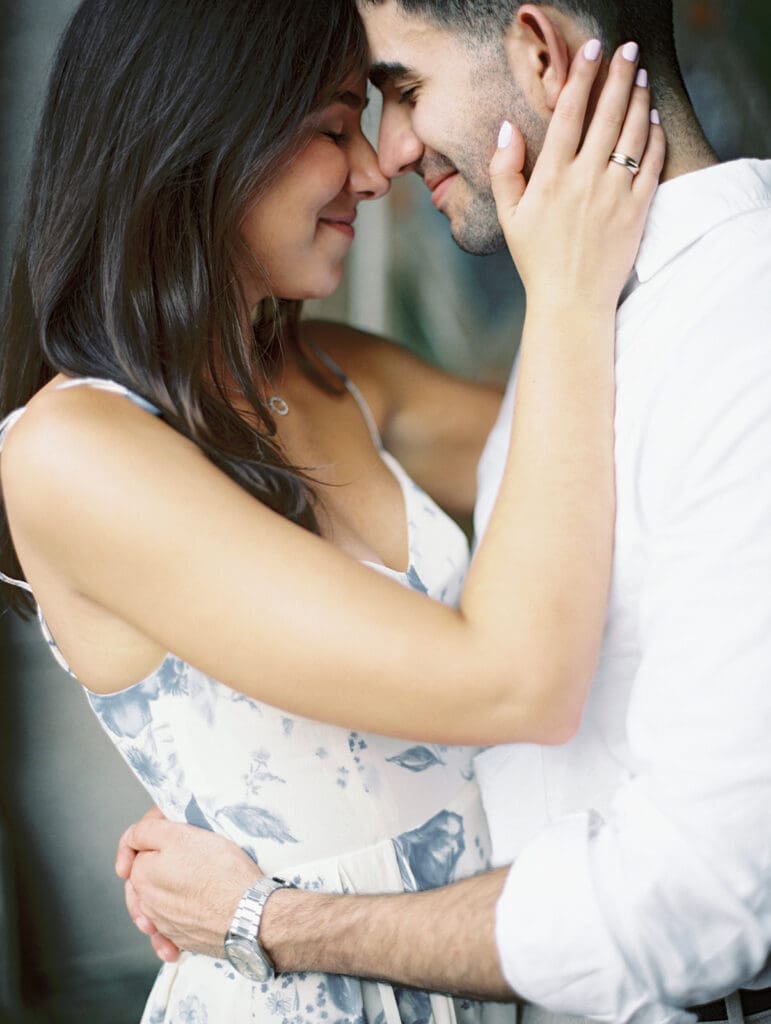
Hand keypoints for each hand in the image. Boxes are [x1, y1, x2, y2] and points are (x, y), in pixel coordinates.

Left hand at [117, 813, 261, 958]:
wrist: (248, 914)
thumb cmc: (220, 872)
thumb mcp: (180, 836)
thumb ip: (147, 831)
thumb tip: (133, 836)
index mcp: (141, 875)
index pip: (136, 843)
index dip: (156, 825)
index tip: (172, 820)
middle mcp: (147, 903)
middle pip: (146, 871)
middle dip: (159, 857)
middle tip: (187, 845)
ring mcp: (165, 924)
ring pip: (160, 897)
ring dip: (168, 887)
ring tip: (192, 874)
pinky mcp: (185, 938)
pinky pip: (175, 925)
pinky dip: (179, 917)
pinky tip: (191, 908)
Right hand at [490, 39, 664, 310]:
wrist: (571, 301)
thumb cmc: (537, 260)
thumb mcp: (509, 217)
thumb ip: (506, 171)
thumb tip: (508, 129)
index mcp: (551, 179)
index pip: (568, 114)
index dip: (580, 76)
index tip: (590, 51)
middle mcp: (585, 180)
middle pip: (607, 114)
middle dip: (618, 76)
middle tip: (627, 51)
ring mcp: (615, 194)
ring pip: (633, 133)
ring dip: (639, 99)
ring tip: (640, 77)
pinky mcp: (637, 210)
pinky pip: (653, 164)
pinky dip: (655, 136)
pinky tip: (653, 119)